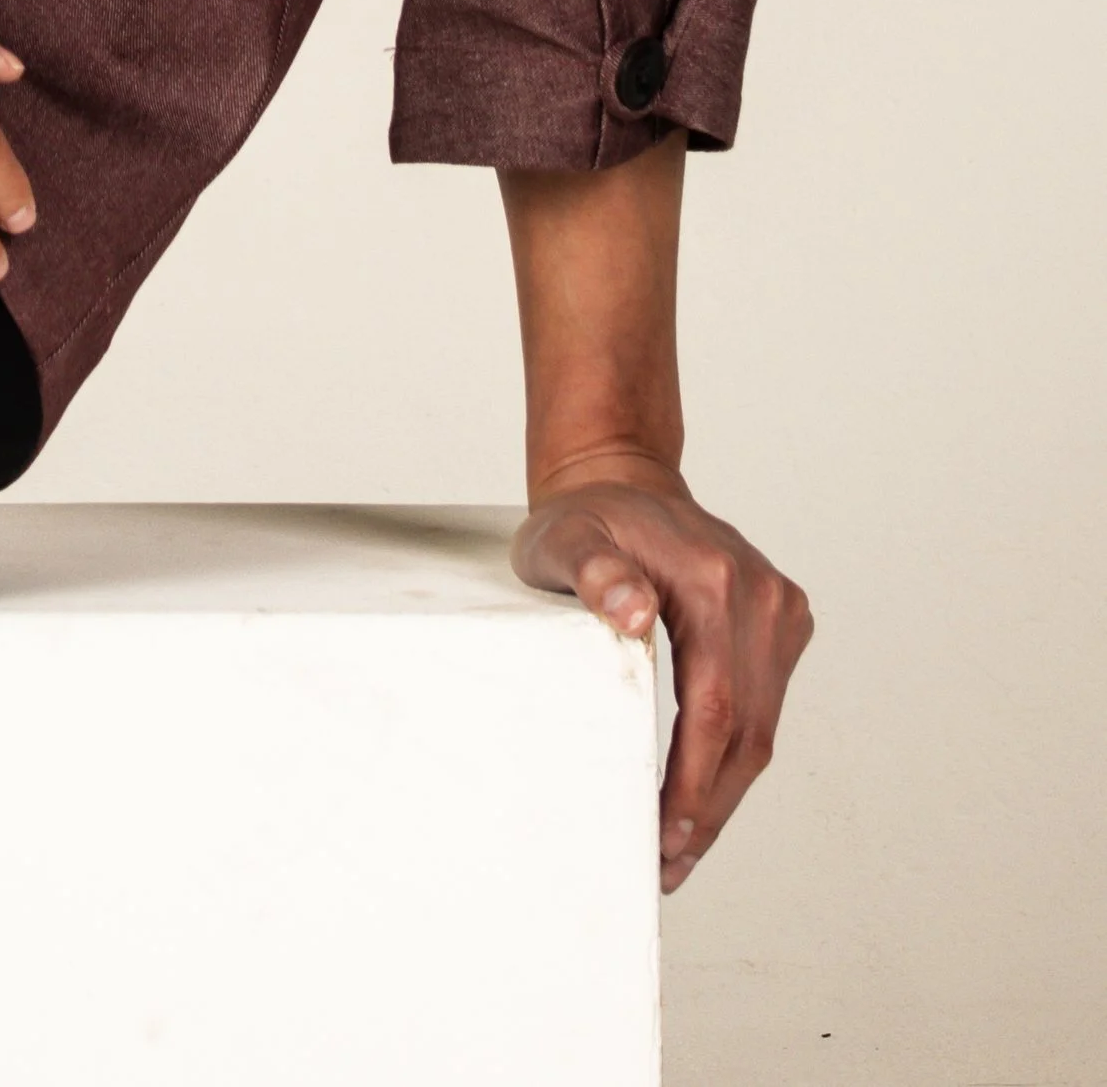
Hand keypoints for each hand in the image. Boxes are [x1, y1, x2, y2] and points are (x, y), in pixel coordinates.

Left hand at [513, 476, 812, 886]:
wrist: (621, 482)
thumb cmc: (585, 520)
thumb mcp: (563, 539)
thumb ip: (592, 570)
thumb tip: (630, 610)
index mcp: (712, 577)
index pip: (714, 704)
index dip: (694, 781)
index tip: (667, 837)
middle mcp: (759, 593)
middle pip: (747, 730)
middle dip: (711, 808)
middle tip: (669, 865)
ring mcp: (778, 607)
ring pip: (762, 728)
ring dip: (725, 793)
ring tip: (682, 847)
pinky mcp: (782, 622)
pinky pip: (764, 706)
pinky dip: (735, 754)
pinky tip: (704, 792)